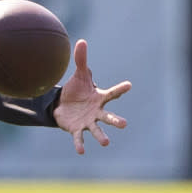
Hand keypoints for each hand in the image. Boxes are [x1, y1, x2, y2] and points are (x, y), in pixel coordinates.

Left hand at [52, 39, 131, 154]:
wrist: (62, 105)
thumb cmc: (76, 90)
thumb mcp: (79, 75)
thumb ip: (81, 60)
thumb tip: (81, 41)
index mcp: (99, 98)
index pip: (112, 93)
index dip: (120, 89)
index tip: (129, 85)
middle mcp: (96, 112)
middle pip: (108, 116)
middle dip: (115, 120)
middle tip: (124, 124)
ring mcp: (87, 122)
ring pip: (96, 130)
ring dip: (101, 136)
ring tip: (106, 143)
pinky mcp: (76, 129)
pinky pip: (79, 138)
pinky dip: (80, 144)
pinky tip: (81, 151)